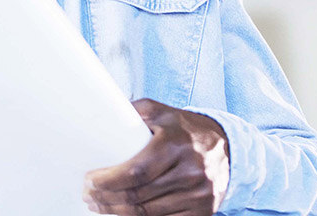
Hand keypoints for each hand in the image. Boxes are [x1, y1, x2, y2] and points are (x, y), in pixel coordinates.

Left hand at [83, 98, 229, 215]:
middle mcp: (191, 170)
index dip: (109, 181)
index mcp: (176, 143)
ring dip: (118, 213)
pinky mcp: (203, 212)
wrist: (227, 148)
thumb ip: (136, 111)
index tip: (90, 181)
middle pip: (139, 196)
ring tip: (101, 206)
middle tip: (89, 196)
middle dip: (107, 199)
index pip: (136, 171)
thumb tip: (106, 114)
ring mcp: (199, 194)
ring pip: (148, 214)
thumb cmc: (186, 130)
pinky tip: (125, 214)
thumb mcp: (163, 112)